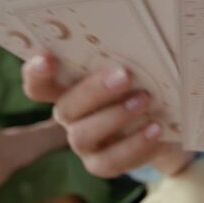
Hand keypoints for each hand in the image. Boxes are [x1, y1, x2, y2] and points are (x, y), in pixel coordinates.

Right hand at [22, 54, 192, 177]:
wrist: (167, 126)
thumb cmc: (144, 85)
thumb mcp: (137, 69)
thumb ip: (124, 58)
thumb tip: (137, 38)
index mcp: (69, 87)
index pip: (39, 83)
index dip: (36, 73)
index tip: (47, 58)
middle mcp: (71, 115)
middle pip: (65, 108)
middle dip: (93, 91)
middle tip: (125, 75)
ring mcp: (83, 142)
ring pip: (82, 135)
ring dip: (115, 117)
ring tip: (144, 100)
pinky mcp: (100, 164)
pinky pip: (110, 161)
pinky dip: (134, 146)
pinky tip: (156, 129)